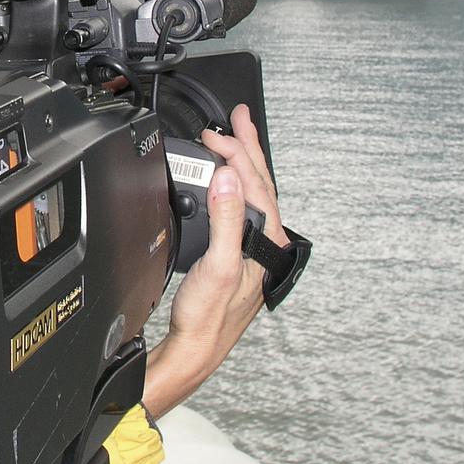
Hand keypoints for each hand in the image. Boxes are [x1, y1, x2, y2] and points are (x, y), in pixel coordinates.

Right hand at [142, 105, 285, 416]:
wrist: (196, 347)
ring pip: (249, 193)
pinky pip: (237, 206)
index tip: (213, 135)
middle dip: (248, 146)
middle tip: (238, 117)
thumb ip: (226, 219)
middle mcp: (264, 242)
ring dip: (240, 162)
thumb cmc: (209, 316)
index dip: (236, 153)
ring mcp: (250, 247)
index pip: (255, 183)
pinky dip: (230, 184)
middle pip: (260, 182)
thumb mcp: (218, 264)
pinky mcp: (234, 252)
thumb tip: (227, 177)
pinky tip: (222, 181)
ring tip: (233, 137)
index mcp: (267, 241)